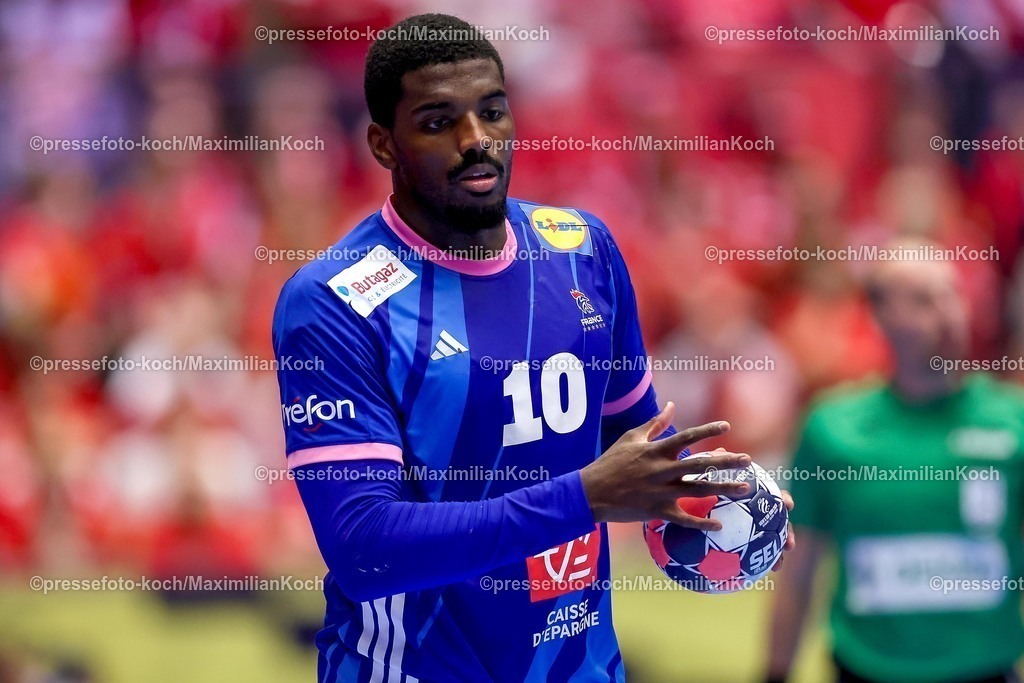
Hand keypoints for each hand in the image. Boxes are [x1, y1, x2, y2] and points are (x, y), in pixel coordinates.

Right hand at [579, 402, 750, 528]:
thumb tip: (671, 405)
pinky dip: (701, 523)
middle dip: (726, 462)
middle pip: (700, 464)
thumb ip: (654, 423)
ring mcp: (661, 491)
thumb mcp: (631, 438)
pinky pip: (684, 519)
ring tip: (745, 488)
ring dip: (723, 489)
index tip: (727, 427)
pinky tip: (719, 526)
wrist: (592, 493)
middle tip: (748, 461)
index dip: (708, 430)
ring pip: (698, 489)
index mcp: (656, 450)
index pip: (687, 437)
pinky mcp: (657, 511)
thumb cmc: (611, 462)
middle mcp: (662, 470)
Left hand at [707, 446, 794, 569]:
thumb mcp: (710, 474)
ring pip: (769, 543)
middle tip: (789, 545)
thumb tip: (718, 450)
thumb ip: (717, 465)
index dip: (784, 500)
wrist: (703, 498)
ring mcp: (754, 528)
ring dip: (775, 555)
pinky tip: (746, 577)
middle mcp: (760, 513)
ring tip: (777, 567)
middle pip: (779, 523)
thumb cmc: (710, 483)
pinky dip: (750, 564)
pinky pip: (748, 555)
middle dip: (787, 534)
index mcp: (757, 497)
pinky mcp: (743, 542)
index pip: (775, 497)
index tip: (788, 505)